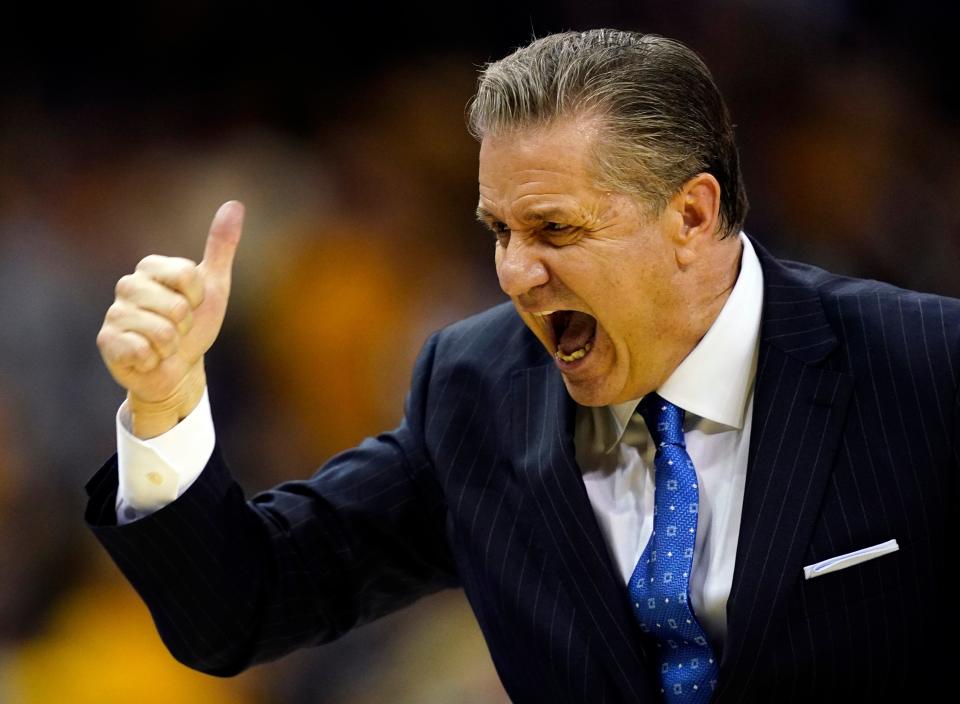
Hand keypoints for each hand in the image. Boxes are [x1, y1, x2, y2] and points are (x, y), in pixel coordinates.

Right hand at [97, 201, 244, 437]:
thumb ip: (220, 246)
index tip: (192, 305)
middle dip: (185, 326)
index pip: (187, 275)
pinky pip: (142, 351)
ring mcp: (115, 313)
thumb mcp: (214, 286)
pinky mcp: (106, 341)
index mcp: (151, 267)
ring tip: (163, 345)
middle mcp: (128, 285)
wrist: (178, 369)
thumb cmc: (194, 326)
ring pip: (162, 332)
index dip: (198, 298)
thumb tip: (234, 204)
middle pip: (177, 307)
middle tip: (177, 330)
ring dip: (171, 347)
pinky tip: (147, 358)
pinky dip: (153, 361)